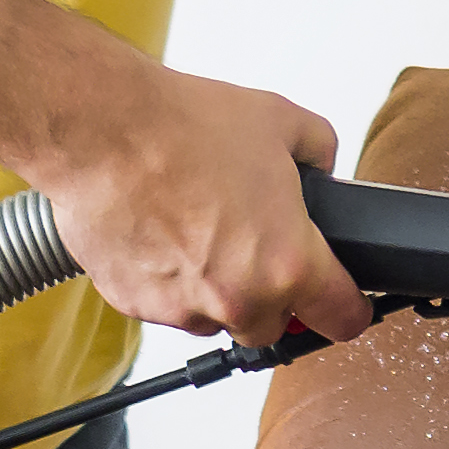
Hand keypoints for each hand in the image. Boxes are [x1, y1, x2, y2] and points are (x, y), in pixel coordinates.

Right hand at [26, 67, 371, 349]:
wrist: (100, 129)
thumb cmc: (183, 127)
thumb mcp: (282, 122)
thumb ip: (320, 152)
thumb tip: (323, 167)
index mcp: (288, 265)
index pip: (342, 319)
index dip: (349, 308)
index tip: (343, 303)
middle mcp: (239, 299)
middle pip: (273, 326)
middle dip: (270, 294)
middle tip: (252, 246)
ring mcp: (184, 308)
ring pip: (216, 318)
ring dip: (215, 289)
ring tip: (197, 229)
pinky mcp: (135, 305)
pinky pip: (166, 306)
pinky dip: (168, 281)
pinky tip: (160, 233)